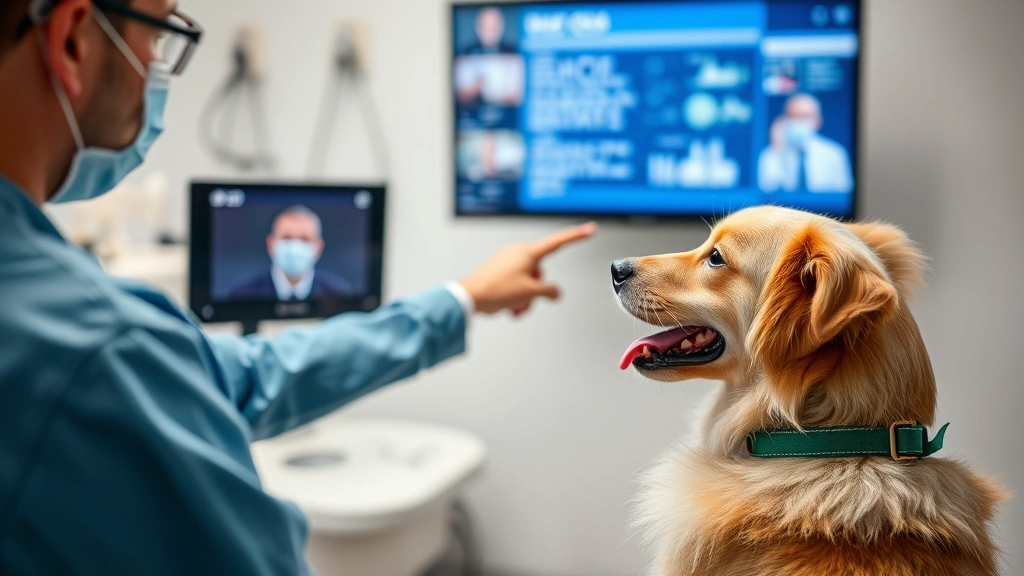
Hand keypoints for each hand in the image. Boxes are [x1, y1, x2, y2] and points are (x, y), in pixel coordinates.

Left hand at [460, 222, 596, 315]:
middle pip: (541, 272)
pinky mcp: (499, 270)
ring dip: (525, 298)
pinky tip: (508, 307)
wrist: (469, 297)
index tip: (590, 229)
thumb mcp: (530, 293)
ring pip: (528, 281)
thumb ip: (550, 291)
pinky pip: (516, 283)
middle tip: (525, 301)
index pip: (559, 241)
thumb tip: (556, 292)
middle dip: (536, 291)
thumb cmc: (496, 290)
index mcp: (528, 252)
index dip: (577, 236)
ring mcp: (507, 261)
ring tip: (514, 307)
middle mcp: (517, 253)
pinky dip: (516, 297)